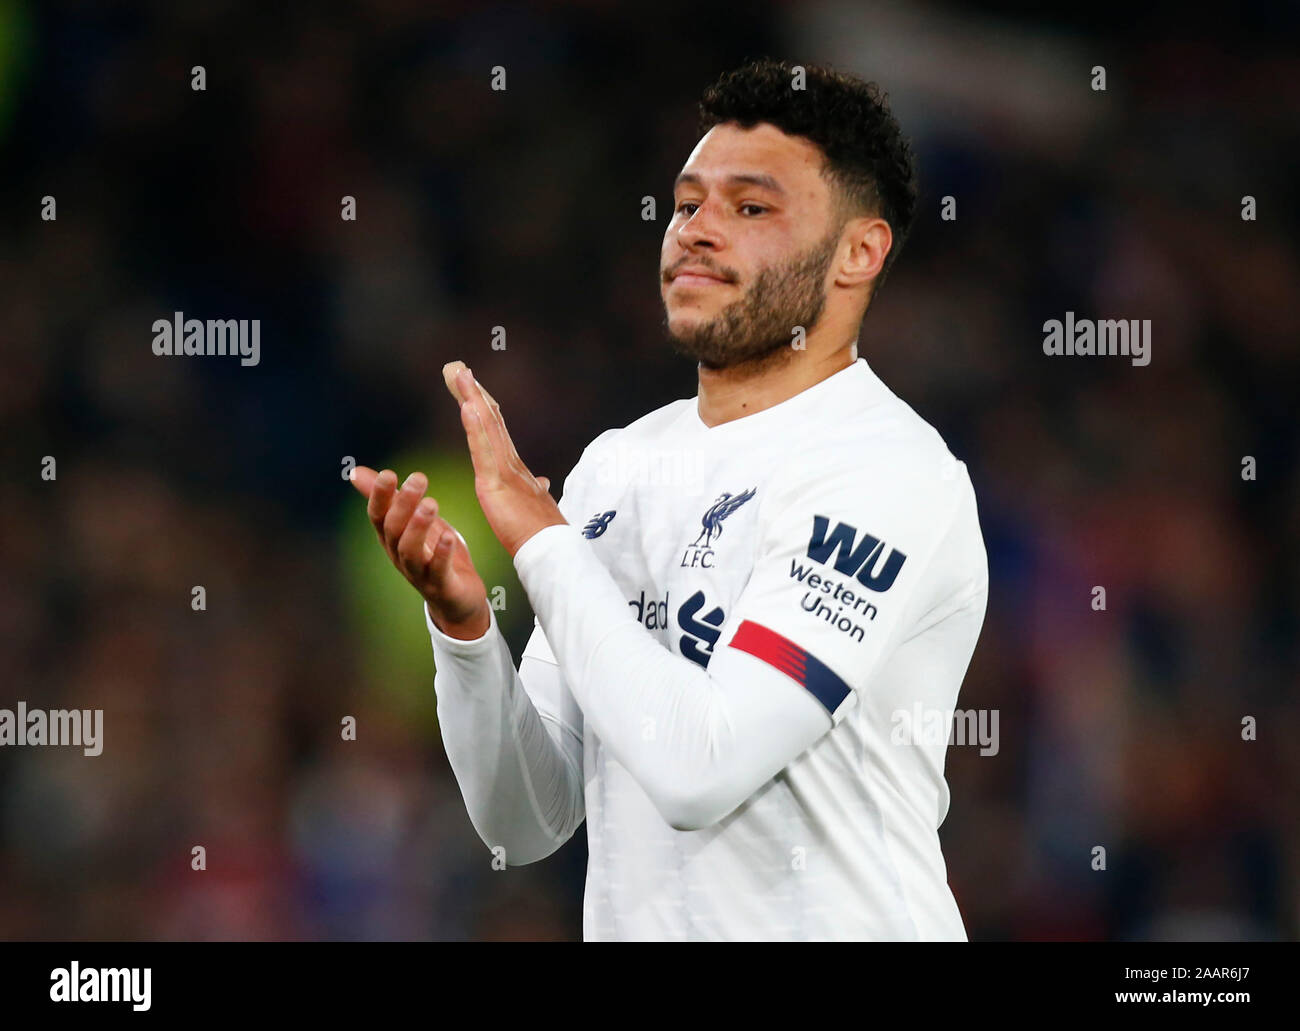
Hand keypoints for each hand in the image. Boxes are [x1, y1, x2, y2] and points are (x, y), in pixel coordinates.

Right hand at [349, 465, 491, 639]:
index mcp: (391, 539)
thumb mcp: (411, 522)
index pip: (378, 516)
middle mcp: (399, 556)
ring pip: (410, 551)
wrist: (456, 599)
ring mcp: (419, 573)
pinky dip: (442, 553)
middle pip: (393, 530)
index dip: (380, 496)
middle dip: (403, 503)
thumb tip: (355, 471)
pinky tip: (449, 535)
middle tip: (418, 478)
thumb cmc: (432, 554)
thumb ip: (387, 498)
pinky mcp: (441, 586)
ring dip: (418, 527)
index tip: (389, 473)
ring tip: (431, 503)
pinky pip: (438, 570)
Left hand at [442, 360, 565, 557]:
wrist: (551, 550)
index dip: (486, 408)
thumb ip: (537, 490)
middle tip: (460, 370)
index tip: (474, 390)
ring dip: (473, 398)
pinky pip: (484, 449)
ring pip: (487, 426)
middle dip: (475, 393)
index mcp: (516, 470)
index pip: (497, 432)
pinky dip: (475, 425)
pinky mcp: (497, 483)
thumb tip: (544, 482)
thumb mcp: (537, 507)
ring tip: (460, 374)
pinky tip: (468, 405)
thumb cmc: (544, 535)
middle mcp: (512, 463)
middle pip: (492, 420)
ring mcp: (505, 470)